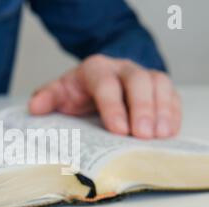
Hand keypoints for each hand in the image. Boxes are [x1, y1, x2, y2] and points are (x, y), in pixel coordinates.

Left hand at [29, 54, 180, 138]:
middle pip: (138, 82)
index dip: (114, 107)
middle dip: (143, 109)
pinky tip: (170, 132)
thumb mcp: (61, 92)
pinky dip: (173, 113)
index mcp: (96, 69)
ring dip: (163, 111)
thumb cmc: (80, 91)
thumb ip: (47, 97)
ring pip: (160, 85)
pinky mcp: (159, 87)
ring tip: (161, 136)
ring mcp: (144, 76)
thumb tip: (34, 108)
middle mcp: (123, 68)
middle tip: (143, 136)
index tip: (119, 130)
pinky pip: (172, 95)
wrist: (100, 79)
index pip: (107, 85)